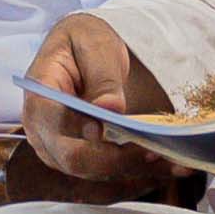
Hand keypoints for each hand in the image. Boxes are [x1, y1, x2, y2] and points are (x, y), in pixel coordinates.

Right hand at [21, 14, 176, 186]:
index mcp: (39, 98)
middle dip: (118, 161)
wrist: (84, 49)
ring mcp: (59, 149)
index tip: (126, 134)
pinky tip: (173, 167)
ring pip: (95, 172)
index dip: (88, 141)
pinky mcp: (81, 157)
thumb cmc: (85, 41)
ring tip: (175, 162)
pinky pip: (108, 171)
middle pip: (75, 160)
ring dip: (135, 169)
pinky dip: (140, 170)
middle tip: (157, 152)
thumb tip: (110, 109)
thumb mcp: (94, 45)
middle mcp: (42, 131)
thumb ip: (101, 77)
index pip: (56, 130)